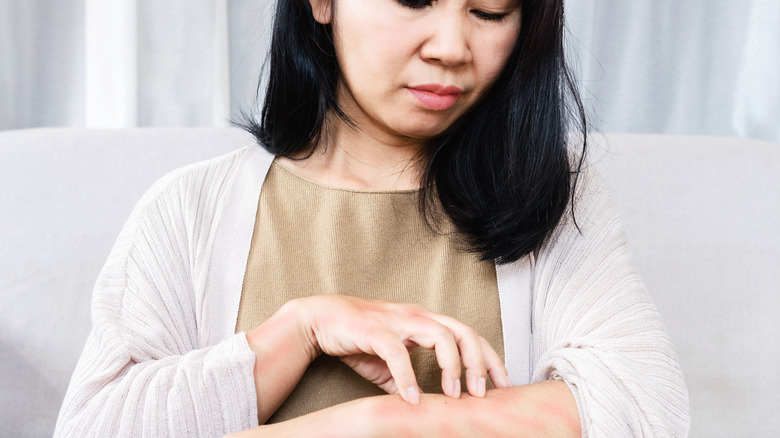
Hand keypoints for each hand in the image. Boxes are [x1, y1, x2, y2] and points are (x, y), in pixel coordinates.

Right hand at [296, 295, 510, 403]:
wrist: (320, 320)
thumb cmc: (358, 339)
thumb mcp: (390, 364)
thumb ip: (408, 380)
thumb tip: (422, 407)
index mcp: (426, 321)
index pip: (469, 334)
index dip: (489, 359)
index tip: (501, 386)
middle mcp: (418, 316)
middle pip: (464, 331)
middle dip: (479, 363)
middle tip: (482, 394)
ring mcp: (398, 320)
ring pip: (440, 335)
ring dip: (452, 366)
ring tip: (453, 395)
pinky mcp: (375, 330)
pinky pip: (397, 353)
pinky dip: (407, 377)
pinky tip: (411, 399)